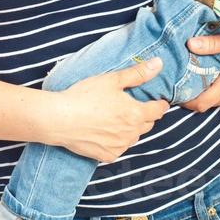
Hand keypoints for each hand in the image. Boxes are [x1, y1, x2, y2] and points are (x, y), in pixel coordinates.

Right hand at [52, 57, 168, 162]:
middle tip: (130, 106)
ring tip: (115, 119)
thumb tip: (159, 64)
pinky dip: (116, 141)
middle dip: (143, 115)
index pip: (159, 110)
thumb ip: (138, 73)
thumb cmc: (84, 96)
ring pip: (133, 137)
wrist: (59, 119)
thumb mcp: (112, 80)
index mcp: (136, 114)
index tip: (156, 101)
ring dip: (130, 129)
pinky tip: (104, 132)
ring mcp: (120, 147)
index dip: (159, 104)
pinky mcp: (107, 156)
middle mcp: (131, 133)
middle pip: (147, 124)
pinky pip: (119, 149)